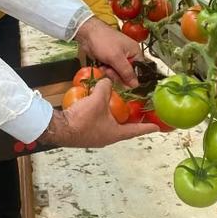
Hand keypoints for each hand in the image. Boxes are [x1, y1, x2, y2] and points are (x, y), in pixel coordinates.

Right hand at [38, 79, 156, 146]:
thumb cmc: (82, 119)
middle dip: (130, 120)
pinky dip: (101, 115)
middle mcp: (107, 137)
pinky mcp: (86, 133)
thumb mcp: (98, 100)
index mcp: (115, 133)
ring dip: (114, 117)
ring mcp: (96, 137)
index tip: (157, 128)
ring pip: (109, 125)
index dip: (147, 127)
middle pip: (123, 128)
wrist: (59, 128)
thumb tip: (108, 80)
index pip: (136, 130)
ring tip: (117, 107)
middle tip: (137, 112)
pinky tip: (97, 106)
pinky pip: (98, 124)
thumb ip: (106, 88)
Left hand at [74, 17, 141, 87]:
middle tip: (110, 70)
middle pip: (128, 75)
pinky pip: (111, 72)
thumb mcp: (116, 57)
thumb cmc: (103, 40)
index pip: (139, 71)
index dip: (131, 78)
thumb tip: (135, 84)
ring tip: (105, 66)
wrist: (87, 34)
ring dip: (110, 73)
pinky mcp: (110, 61)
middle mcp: (128, 56)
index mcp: (135, 52)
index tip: (123, 82)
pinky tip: (101, 66)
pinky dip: (106, 71)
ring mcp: (118, 59)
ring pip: (118, 75)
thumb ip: (126, 72)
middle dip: (118, 75)